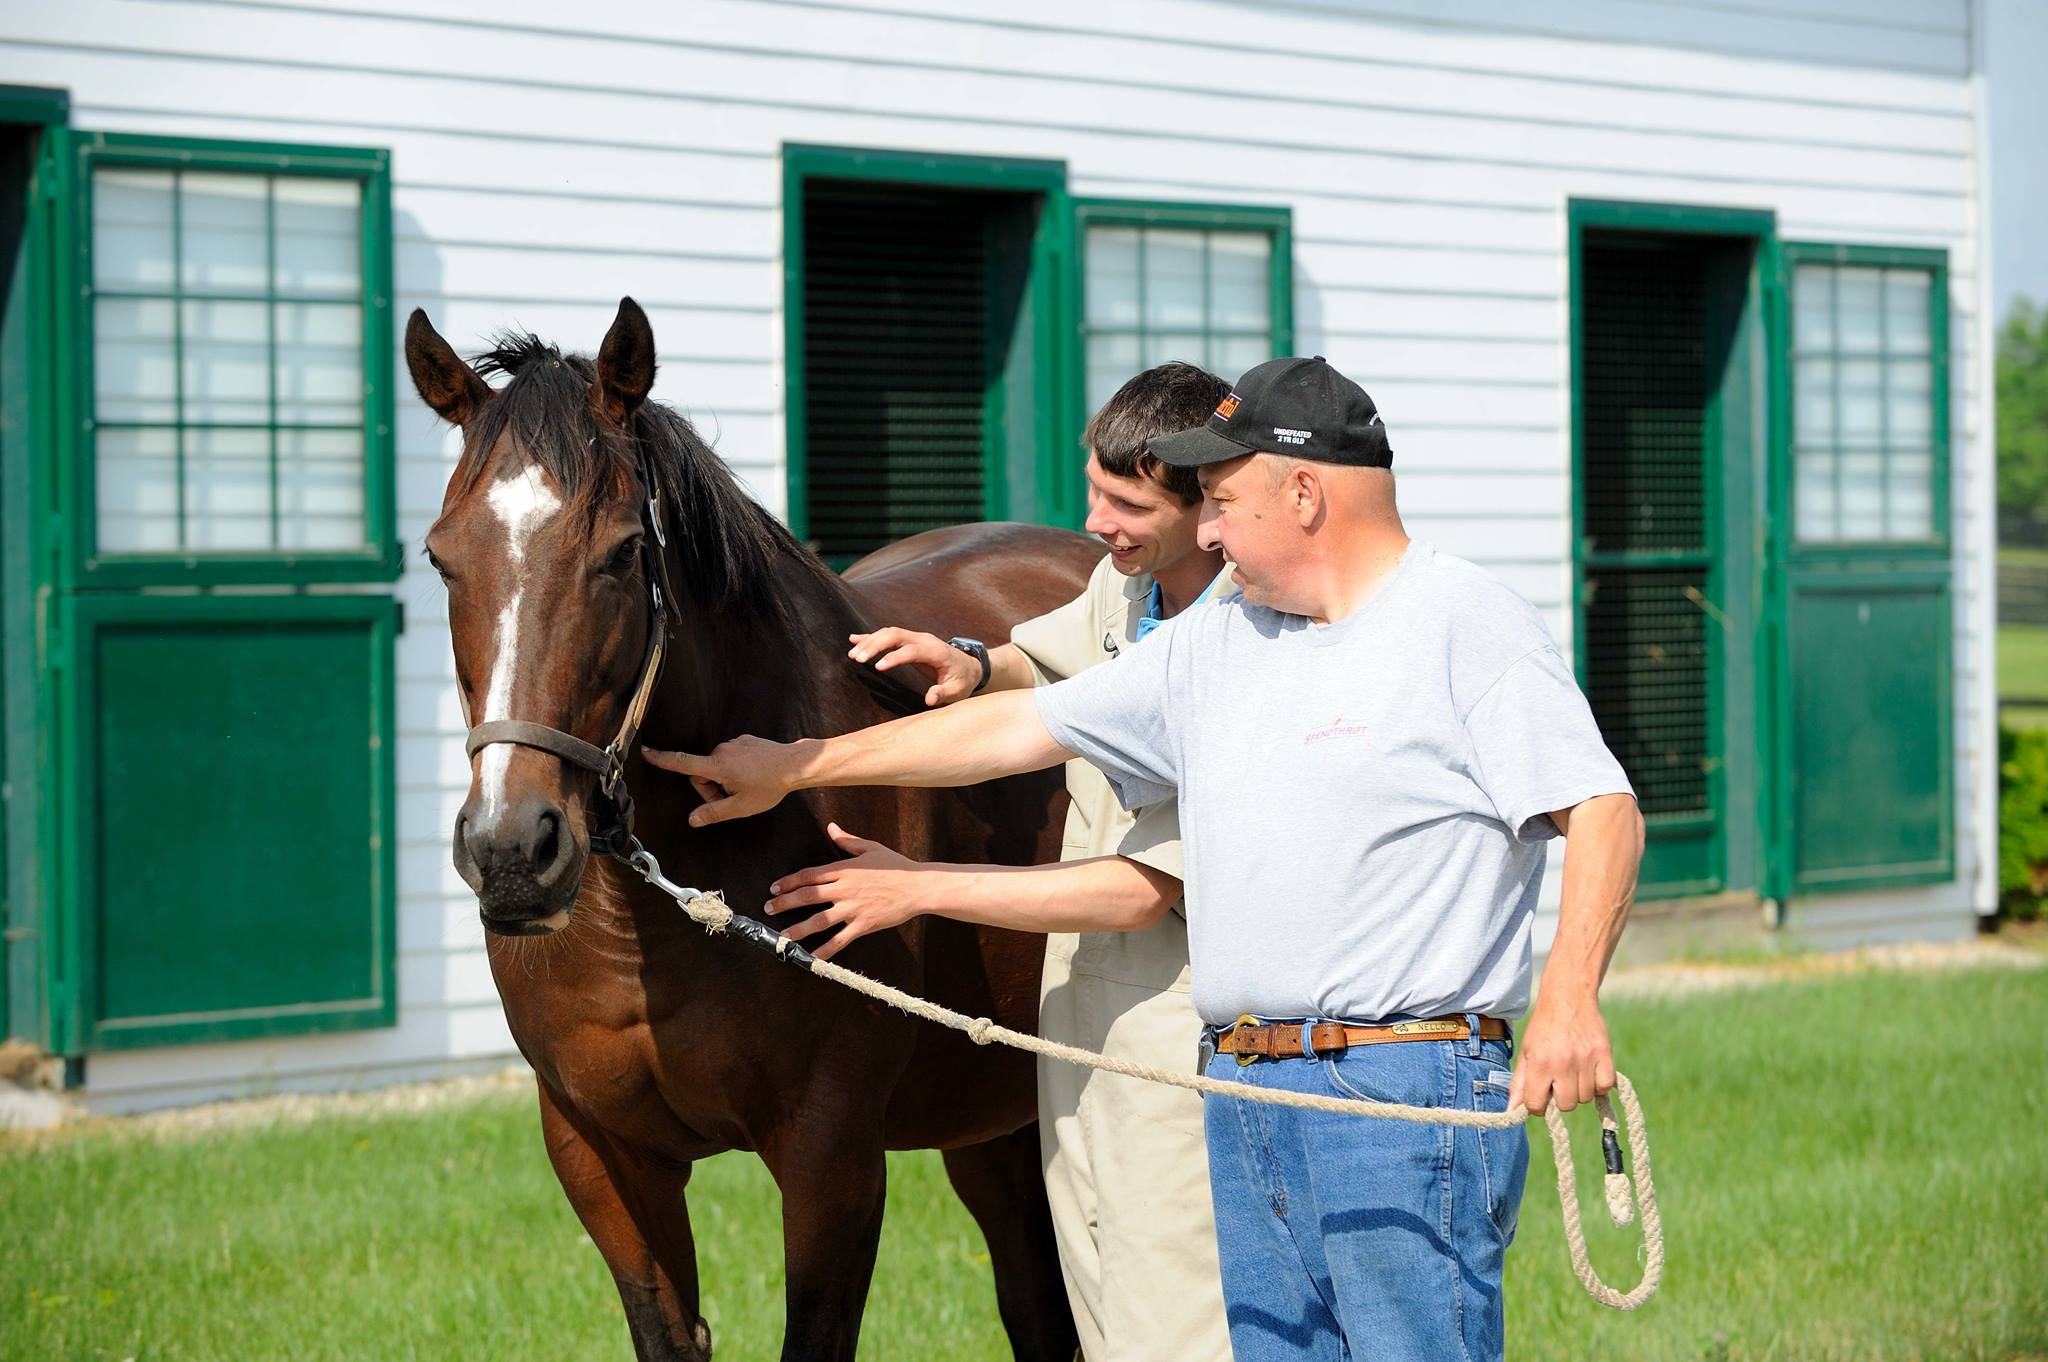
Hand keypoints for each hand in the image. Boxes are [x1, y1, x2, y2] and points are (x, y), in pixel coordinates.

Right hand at [642, 735, 800, 825]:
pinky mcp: (744, 740)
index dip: (662, 759)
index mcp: (717, 766)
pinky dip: (736, 768)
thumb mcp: (741, 807)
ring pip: (717, 765)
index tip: (645, 751)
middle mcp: (722, 750)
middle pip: (702, 772)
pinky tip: (753, 775)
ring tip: (747, 787)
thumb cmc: (769, 786)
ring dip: (724, 778)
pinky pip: (731, 756)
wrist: (795, 764)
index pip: (683, 763)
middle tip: (732, 799)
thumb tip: (693, 819)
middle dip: (711, 788)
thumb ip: (714, 813)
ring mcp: (734, 743)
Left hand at [765, 823, 933, 960]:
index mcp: (844, 869)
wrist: (918, 886)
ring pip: (820, 920)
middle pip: (808, 896)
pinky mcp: (864, 925)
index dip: (789, 882)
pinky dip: (825, 950)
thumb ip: (847, 840)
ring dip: (799, 928)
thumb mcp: (870, 848)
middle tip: (769, 909)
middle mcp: (845, 889)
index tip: (774, 888)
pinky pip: (840, 939)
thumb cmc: (895, 865)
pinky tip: (812, 957)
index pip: (809, 875)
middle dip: (785, 903)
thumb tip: (830, 827)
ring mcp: (854, 908)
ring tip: (784, 936)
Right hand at [848, 628, 978, 706]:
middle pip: (896, 635)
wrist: (969, 666)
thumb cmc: (962, 681)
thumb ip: (943, 694)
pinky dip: (872, 637)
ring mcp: (917, 637)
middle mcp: (925, 640)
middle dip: (875, 645)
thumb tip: (929, 699)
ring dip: (870, 641)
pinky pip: (889, 635)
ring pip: (890, 633)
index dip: (895, 658)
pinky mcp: (910, 640)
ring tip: (852, 654)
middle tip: (857, 659)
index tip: (877, 668)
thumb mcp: (957, 691)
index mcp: (937, 652)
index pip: (912, 650)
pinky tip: (855, 639)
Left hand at [1508, 991, 1615, 1117]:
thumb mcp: (1526, 1051)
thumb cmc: (1544, 1027)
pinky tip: (1590, 1071)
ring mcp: (1585, 1059)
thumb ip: (1519, 1083)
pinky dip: (1598, 1084)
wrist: (1568, 997)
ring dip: (1580, 1090)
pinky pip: (1604, 1087)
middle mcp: (1562, 1063)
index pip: (1536, 1105)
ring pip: (1585, 1098)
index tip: (1541, 1095)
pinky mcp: (1604, 1054)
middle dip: (1561, 1097)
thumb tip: (1512, 1110)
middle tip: (1559, 1080)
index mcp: (1539, 1063)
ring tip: (1574, 1070)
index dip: (1537, 1105)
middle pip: (1566, 1105)